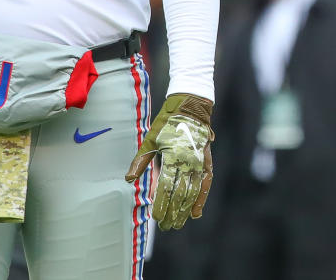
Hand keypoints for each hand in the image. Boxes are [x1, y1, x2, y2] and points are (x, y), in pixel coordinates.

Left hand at [126, 93, 213, 230]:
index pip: (166, 187)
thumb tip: (129, 179)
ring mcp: (199, 162)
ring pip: (193, 192)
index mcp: (173, 156)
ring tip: (178, 223)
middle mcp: (188, 161)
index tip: (156, 218)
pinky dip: (201, 199)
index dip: (162, 204)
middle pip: (180, 194)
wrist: (191, 108)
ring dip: (185, 210)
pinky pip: (205, 184)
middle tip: (166, 226)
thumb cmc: (167, 123)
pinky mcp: (206, 161)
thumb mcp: (150, 139)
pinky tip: (196, 213)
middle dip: (173, 212)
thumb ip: (141, 161)